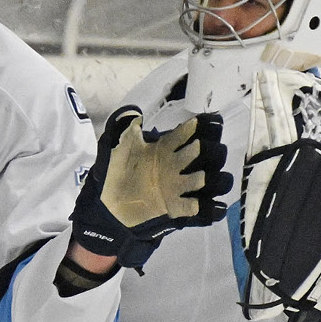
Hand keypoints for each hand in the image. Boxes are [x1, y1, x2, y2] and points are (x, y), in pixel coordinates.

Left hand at [72, 106, 228, 269]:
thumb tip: (133, 112)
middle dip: (210, 150)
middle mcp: (178, 166)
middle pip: (208, 154)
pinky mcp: (178, 209)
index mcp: (165, 149)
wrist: (107, 206)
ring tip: (202, 178)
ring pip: (212, 180)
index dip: (198, 126)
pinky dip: (209, 209)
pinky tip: (203, 205)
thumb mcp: (116, 148)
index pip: (187, 133)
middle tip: (200, 149)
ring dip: (213, 179)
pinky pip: (201, 209)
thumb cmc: (114, 174)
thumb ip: (123, 129)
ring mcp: (180, 187)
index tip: (200, 122)